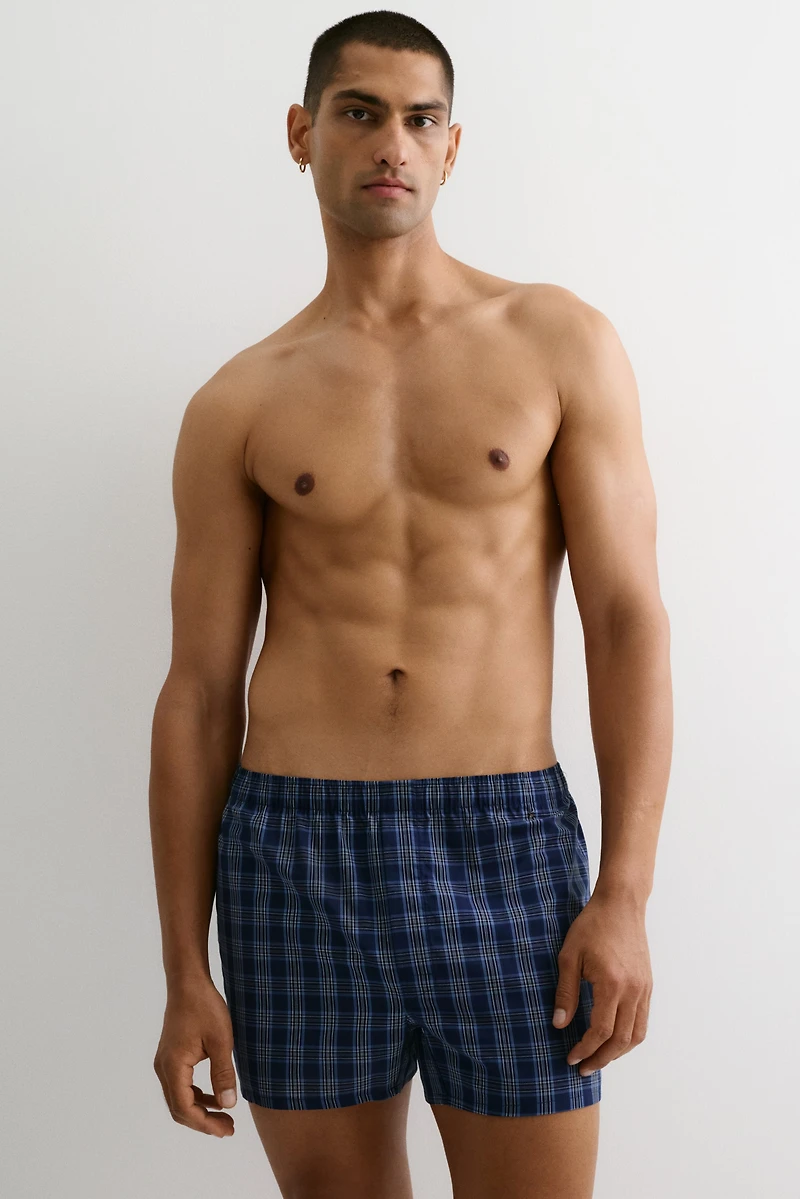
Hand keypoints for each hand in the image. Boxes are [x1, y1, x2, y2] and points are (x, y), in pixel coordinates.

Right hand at [153, 977, 238, 1136]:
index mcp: (173, 1066)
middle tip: (228, 1129)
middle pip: (179, 1108)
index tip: (227, 1129)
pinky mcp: (170, 1057)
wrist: (188, 983)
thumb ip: (224, 1074)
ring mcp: (165, 1063)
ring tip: (225, 1118)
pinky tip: (216, 1097)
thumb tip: (229, 1105)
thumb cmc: (205, 1007)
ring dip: (200, 1110)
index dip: (205, 1123)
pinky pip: (180, 1086)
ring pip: (178, 1098)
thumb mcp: (221, 1041)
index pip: (185, 1107)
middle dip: (203, 1122)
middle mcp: (164, 1068)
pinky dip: (196, 1096)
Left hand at [552, 891, 652, 1075]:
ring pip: (637, 1034)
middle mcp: (633, 990)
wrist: (620, 905)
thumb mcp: (569, 956)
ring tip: (598, 1058)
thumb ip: (566, 992)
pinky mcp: (648, 984)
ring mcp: (644, 988)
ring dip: (618, 1052)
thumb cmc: (591, 926)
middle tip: (583, 1068)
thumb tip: (559, 1025)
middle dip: (601, 1058)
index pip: (601, 1030)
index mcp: (612, 984)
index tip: (571, 1058)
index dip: (585, 1049)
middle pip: (621, 1039)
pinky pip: (643, 1020)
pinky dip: (630, 1037)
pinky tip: (614, 1039)